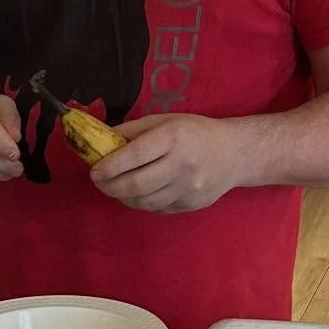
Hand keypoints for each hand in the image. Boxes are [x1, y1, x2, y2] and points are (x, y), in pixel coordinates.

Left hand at [89, 114, 240, 212]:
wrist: (234, 154)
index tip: (94, 171)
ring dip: (122, 196)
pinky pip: (157, 208)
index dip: (110, 166)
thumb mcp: (165, 120)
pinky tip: (137, 193)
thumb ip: (132, 131)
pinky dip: (141, 202)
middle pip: (136, 184)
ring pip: (144, 201)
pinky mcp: (190, 204)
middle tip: (99, 182)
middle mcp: (182, 165)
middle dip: (110, 186)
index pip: (135, 155)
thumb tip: (100, 141)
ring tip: (115, 187)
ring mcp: (188, 188)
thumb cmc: (195, 132)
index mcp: (173, 138)